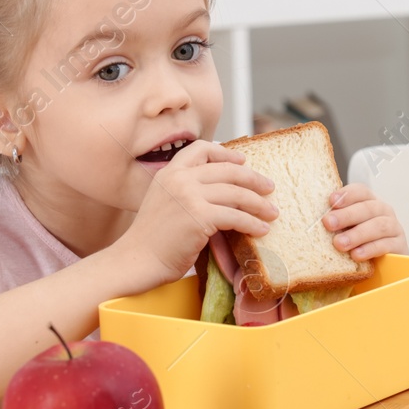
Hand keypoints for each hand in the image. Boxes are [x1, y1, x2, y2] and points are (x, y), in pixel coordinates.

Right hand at [121, 140, 277, 282]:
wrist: (137, 260)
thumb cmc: (152, 239)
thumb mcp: (165, 202)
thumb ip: (187, 191)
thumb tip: (224, 192)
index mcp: (170, 172)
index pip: (201, 148)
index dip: (225, 152)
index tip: (242, 160)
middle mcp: (179, 178)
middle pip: (227, 170)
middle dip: (253, 179)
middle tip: (269, 188)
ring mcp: (189, 195)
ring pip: (236, 193)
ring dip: (259, 203)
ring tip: (272, 212)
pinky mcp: (199, 216)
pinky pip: (235, 216)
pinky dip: (252, 223)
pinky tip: (261, 230)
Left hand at [320, 183, 406, 260]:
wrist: (381, 266)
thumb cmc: (358, 244)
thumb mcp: (345, 230)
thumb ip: (335, 224)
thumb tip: (315, 220)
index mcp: (369, 202)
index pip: (361, 191)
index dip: (347, 194)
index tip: (331, 200)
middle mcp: (383, 211)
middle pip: (367, 208)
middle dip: (347, 215)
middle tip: (328, 223)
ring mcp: (394, 227)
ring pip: (378, 226)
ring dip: (357, 234)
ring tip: (340, 244)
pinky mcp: (399, 246)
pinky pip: (386, 245)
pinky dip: (370, 249)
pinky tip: (356, 254)